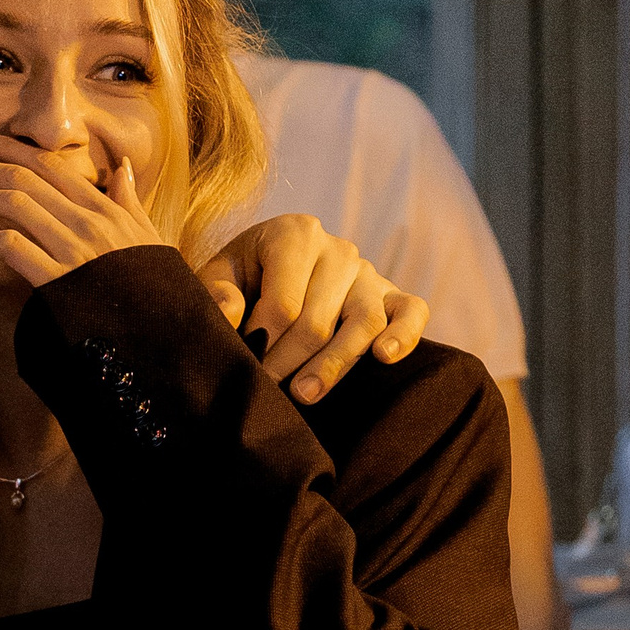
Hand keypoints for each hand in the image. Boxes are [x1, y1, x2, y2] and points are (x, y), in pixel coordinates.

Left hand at [0, 133, 174, 289]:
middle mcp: (87, 220)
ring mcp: (74, 249)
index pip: (46, 164)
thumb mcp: (148, 238)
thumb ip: (130, 201)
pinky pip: (10, 246)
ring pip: (12, 202)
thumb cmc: (154, 288)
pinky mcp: (59, 280)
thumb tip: (123, 168)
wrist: (163, 334)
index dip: (5, 146)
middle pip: (21, 176)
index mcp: (104, 207)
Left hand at [196, 214, 428, 402]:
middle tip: (267, 391)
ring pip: (364, 323)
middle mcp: (339, 249)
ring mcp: (369, 272)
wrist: (271, 272)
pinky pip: (412, 312)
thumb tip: (231, 314)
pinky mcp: (392, 295)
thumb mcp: (219, 277)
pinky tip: (383, 358)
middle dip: (289, 362)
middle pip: (319, 320)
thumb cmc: (243, 277)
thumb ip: (216, 293)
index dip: (262, 341)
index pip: (283, 302)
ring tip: (305, 395)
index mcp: (295, 234)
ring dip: (334, 364)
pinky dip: (404, 336)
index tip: (245, 366)